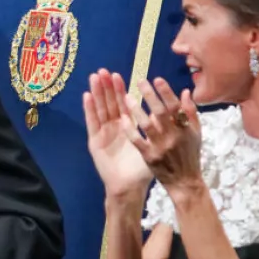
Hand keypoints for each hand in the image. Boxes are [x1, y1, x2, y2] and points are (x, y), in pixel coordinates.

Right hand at [83, 69, 153, 206]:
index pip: (123, 104)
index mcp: (128, 127)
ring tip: (94, 77)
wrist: (129, 187)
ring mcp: (103, 133)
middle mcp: (114, 127)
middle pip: (110, 103)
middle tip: (104, 71)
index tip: (119, 74)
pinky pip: (92, 122)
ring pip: (100, 109)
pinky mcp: (94, 141)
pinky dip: (89, 109)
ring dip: (97, 93)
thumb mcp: (155, 144)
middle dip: (107, 87)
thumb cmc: (143, 169)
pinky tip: (87, 96)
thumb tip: (172, 110)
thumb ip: (161, 126)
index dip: (121, 89)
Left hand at [122, 77, 202, 192]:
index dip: (166, 92)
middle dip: (150, 95)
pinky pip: (138, 141)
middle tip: (139, 81)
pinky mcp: (150, 157)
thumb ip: (191, 112)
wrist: (184, 182)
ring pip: (147, 125)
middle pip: (161, 112)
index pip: (176, 107)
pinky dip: (130, 129)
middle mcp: (174, 136)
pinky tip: (123, 119)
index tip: (157, 79)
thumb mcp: (196, 134)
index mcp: (186, 129)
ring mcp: (161, 147)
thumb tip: (186, 91)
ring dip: (136, 110)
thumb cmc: (190, 155)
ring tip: (126, 97)